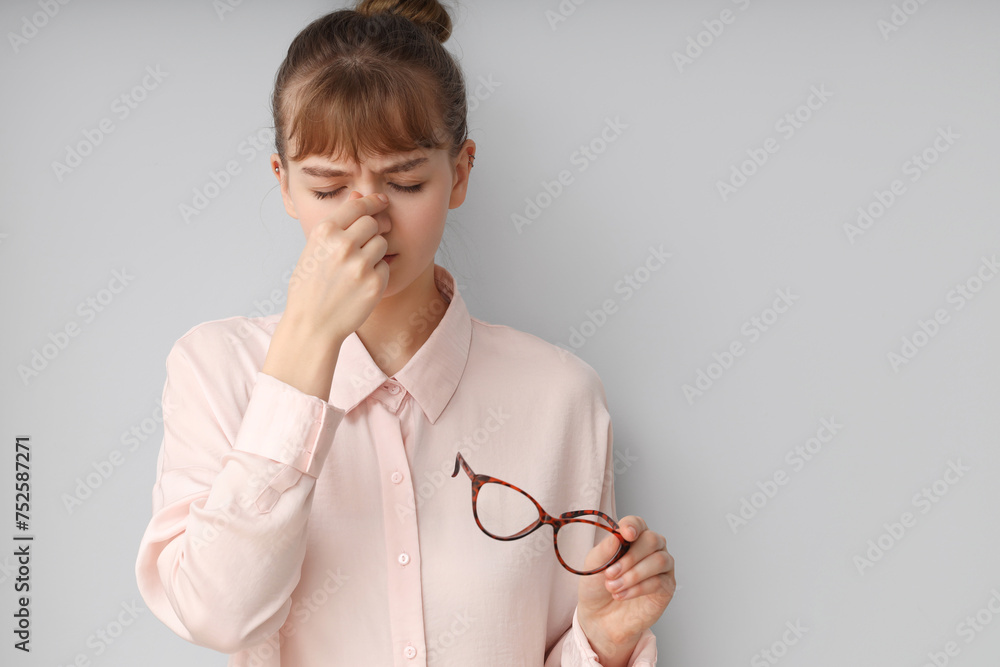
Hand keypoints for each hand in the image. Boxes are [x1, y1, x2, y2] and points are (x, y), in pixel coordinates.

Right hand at [283, 190, 390, 342]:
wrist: (312, 324)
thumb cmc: (309, 286)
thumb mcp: (314, 249)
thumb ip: (338, 224)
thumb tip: (359, 194)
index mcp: (325, 232)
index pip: (357, 205)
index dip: (372, 201)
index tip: (381, 202)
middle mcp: (343, 245)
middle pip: (373, 222)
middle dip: (373, 229)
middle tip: (366, 242)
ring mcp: (361, 265)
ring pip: (382, 243)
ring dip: (375, 252)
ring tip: (357, 268)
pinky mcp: (375, 283)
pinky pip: (385, 266)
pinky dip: (377, 272)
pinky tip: (360, 284)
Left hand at [576, 515, 674, 655]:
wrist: (599, 617)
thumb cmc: (597, 586)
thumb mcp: (593, 565)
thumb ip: (606, 549)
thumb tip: (618, 534)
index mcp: (633, 538)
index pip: (638, 524)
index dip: (633, 526)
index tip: (626, 535)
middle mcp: (651, 549)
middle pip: (652, 540)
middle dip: (630, 557)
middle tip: (610, 573)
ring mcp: (661, 568)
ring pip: (659, 560)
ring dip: (634, 574)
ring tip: (614, 587)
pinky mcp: (666, 588)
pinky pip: (659, 582)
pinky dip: (637, 588)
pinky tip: (622, 595)